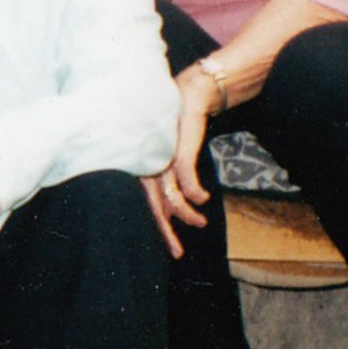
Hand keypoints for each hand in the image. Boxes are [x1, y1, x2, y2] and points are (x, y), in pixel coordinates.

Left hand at [144, 70, 214, 254]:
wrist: (190, 95)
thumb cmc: (178, 127)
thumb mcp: (173, 156)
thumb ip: (172, 181)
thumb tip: (173, 207)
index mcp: (143, 167)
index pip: (146, 202)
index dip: (157, 225)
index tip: (170, 247)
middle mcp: (148, 164)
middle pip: (152, 204)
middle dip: (165, 231)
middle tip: (176, 253)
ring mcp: (161, 156)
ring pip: (170, 195)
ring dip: (186, 213)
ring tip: (201, 223)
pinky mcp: (176, 148)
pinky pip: (185, 179)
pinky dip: (194, 193)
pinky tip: (203, 200)